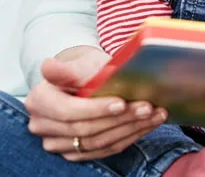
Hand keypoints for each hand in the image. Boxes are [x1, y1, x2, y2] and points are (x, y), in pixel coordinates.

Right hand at [25, 45, 166, 160]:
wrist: (86, 78)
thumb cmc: (85, 67)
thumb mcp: (80, 63)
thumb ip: (66, 69)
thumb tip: (48, 66)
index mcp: (39, 100)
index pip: (68, 111)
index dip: (96, 109)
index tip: (122, 102)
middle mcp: (42, 125)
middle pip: (85, 129)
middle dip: (120, 119)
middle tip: (148, 107)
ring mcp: (57, 142)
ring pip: (97, 142)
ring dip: (130, 129)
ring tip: (155, 114)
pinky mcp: (74, 152)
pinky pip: (104, 150)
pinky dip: (128, 137)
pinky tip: (148, 125)